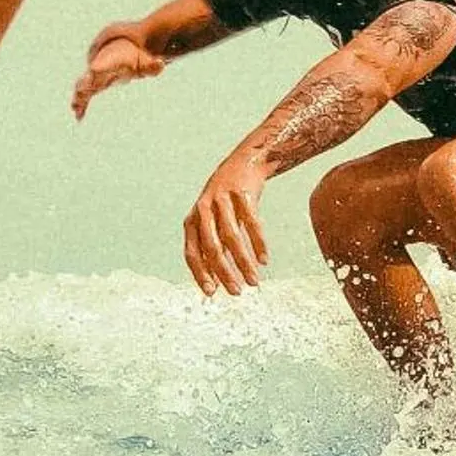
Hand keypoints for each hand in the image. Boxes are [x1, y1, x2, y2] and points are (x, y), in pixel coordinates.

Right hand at [71, 28, 164, 118]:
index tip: (93, 69)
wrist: (124, 49)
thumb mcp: (146, 61)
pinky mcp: (95, 85)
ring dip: (80, 97)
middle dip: (85, 83)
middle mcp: (100, 67)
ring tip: (75, 108)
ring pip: (84, 87)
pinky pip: (86, 95)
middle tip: (80, 90)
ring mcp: (96, 76)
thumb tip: (161, 64)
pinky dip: (82, 105)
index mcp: (111, 59)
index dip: (99, 65)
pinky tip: (79, 117)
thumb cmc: (136, 55)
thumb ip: (152, 65)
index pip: (104, 62)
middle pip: (90, 75)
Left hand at [184, 151, 268, 295]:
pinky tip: (264, 260)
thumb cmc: (226, 200)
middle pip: (211, 247)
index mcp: (192, 221)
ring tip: (253, 281)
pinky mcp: (242, 194)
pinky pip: (251, 223)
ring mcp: (222, 201)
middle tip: (236, 292)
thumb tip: (216, 282)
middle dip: (224, 273)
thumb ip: (212, 249)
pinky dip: (258, 243)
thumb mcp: (213, 221)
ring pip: (232, 238)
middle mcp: (203, 210)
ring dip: (243, 263)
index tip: (212, 293)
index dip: (200, 274)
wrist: (245, 163)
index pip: (191, 253)